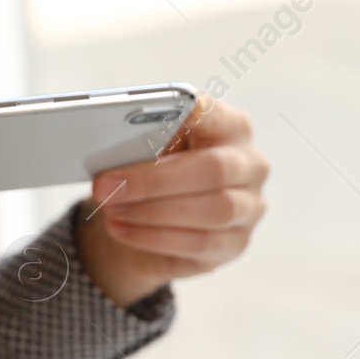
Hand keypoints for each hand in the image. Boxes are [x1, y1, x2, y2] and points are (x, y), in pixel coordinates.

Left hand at [76, 98, 268, 307]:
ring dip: (152, 212)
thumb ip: (145, 143)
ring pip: (212, 210)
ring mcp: (250, 207)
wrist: (160, 223)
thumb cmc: (157, 173)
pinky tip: (122, 230)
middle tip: (109, 185)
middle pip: (214, 169)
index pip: (215, 114)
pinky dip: (154, 237)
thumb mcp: (151, 150)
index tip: (151, 117)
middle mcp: (250, 165)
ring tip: (112, 209)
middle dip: (155, 179)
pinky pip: (200, 243)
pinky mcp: (236, 244)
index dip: (188, 114)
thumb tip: (119, 152)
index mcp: (232, 126)